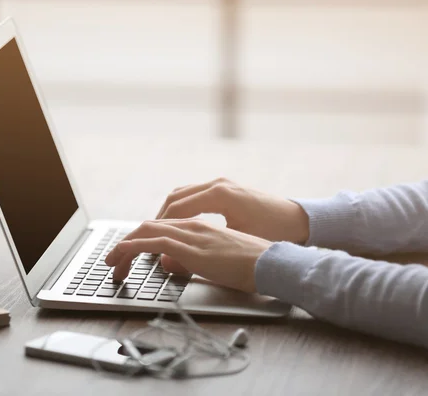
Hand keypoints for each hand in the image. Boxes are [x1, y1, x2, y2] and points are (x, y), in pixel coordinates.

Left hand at [105, 219, 271, 292]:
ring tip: (112, 263)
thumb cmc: (252, 265)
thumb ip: (189, 260)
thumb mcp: (214, 262)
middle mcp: (193, 226)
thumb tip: (168, 264)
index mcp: (199, 227)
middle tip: (113, 261)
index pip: (160, 228)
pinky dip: (133, 247)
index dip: (139, 239)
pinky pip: (155, 242)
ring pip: (147, 231)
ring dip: (124, 246)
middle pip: (148, 227)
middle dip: (126, 243)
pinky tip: (122, 256)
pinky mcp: (193, 247)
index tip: (126, 254)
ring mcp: (192, 234)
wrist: (274, 263)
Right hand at [156, 178, 308, 243]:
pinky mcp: (226, 187)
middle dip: (158, 218)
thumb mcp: (234, 245)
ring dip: (168, 212)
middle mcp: (218, 185)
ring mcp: (222, 184)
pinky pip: (193, 194)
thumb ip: (200, 252)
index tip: (145, 240)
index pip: (176, 208)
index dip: (157, 226)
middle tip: (146, 237)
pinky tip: (180, 224)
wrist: (299, 220)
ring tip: (159, 231)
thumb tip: (165, 260)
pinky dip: (181, 207)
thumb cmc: (272, 234)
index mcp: (219, 196)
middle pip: (174, 198)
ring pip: (182, 193)